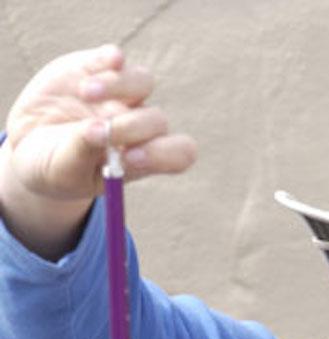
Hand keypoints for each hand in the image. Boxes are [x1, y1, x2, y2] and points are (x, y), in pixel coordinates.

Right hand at [0, 44, 196, 256]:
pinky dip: (108, 61)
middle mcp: (139, 126)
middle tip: (98, 130)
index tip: (132, 158)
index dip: (165, 154)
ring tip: (85, 94)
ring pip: (143, 80)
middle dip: (131, 127)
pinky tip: (86, 76)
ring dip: (118, 86)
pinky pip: (115, 58)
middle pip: (158, 120)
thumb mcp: (65, 170)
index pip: (179, 155)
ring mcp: (121, 95)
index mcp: (140, 159)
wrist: (30, 143)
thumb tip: (99, 130)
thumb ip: (83, 153)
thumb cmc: (57, 167)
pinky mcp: (98, 68)